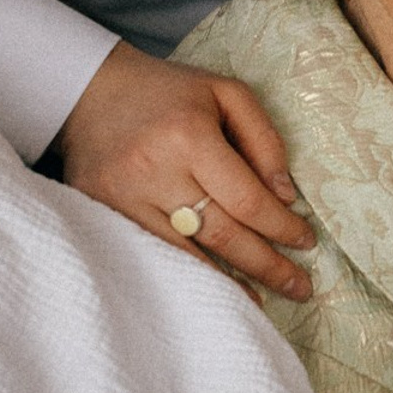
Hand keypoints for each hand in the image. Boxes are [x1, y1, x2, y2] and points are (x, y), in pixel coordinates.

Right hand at [56, 41, 313, 300]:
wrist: (86, 90)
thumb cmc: (169, 93)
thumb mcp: (228, 94)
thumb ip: (264, 140)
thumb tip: (286, 197)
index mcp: (189, 137)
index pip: (247, 199)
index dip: (281, 227)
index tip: (306, 242)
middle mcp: (155, 171)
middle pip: (222, 234)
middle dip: (267, 265)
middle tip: (301, 287)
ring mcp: (123, 197)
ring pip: (188, 254)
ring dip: (231, 282)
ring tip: (264, 302)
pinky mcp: (101, 211)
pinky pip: (154, 254)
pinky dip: (188, 275)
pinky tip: (213, 290)